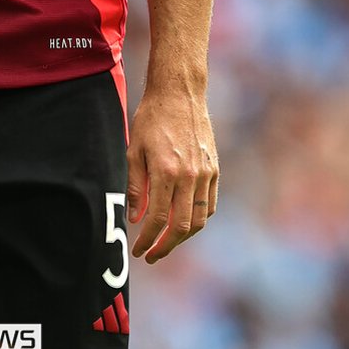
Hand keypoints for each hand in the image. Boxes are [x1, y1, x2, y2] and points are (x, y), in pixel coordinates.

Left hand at [126, 88, 217, 262]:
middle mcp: (189, 176)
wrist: (179, 94)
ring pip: (199, 220)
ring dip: (183, 237)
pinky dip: (198, 219)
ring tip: (166, 242)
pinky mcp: (214, 169)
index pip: (157, 219)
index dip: (147, 240)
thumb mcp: (134, 150)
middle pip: (181, 227)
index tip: (139, 250)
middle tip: (151, 255)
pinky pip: (209, 204)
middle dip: (165, 247)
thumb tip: (135, 218)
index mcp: (166, 172)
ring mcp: (205, 173)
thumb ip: (136, 187)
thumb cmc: (151, 119)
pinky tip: (184, 222)